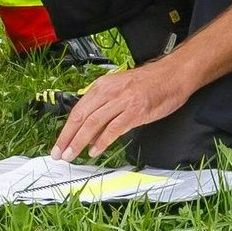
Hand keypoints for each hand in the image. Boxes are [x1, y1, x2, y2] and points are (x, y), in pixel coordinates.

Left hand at [54, 57, 195, 160]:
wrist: (172, 75)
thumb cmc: (149, 84)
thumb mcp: (119, 89)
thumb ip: (104, 107)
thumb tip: (89, 131)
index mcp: (102, 86)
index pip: (77, 110)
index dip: (65, 130)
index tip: (58, 145)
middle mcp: (109, 92)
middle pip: (81, 117)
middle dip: (67, 138)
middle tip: (60, 154)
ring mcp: (122, 101)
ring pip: (93, 123)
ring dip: (80, 141)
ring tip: (72, 154)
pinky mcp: (135, 111)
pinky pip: (114, 128)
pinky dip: (102, 141)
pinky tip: (95, 150)